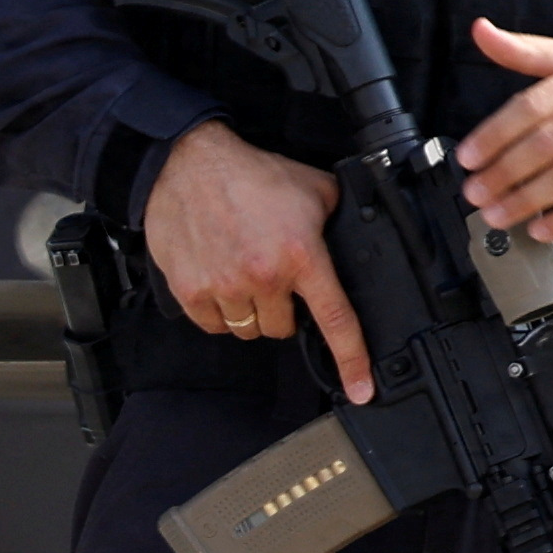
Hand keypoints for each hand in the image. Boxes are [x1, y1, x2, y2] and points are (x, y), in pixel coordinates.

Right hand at [141, 118, 372, 402]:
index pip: (335, 319)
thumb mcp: (315, 188)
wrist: (188, 163)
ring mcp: (223, 286)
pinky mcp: (189, 289)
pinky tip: (219, 279)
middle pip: (283, 328)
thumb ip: (340, 220)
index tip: (362, 389)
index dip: (352, 360)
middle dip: (282, 309)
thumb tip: (364, 238)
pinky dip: (218, 311)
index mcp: (300, 255)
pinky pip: (213, 325)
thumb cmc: (249, 174)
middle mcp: (262, 276)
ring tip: (242, 273)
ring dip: (249, 310)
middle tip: (273, 277)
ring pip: (248, 330)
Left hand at [459, 22, 552, 245]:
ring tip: (497, 215)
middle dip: (504, 174)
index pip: (530, 108)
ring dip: (528, 201)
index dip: (494, 135)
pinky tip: (543, 229)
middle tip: (475, 194)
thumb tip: (480, 31)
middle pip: (546, 146)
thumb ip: (530, 50)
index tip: (467, 158)